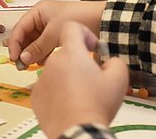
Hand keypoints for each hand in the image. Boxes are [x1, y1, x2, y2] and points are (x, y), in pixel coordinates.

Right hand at [8, 0, 105, 65]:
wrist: (103, 20)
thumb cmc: (77, 19)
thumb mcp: (54, 33)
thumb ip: (38, 47)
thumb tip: (22, 60)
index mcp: (38, 12)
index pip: (19, 28)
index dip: (14, 44)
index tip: (14, 59)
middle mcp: (42, 19)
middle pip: (26, 36)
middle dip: (24, 51)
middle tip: (22, 66)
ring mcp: (51, 28)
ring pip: (36, 43)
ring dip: (34, 54)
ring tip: (34, 65)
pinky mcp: (59, 37)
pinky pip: (46, 47)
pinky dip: (44, 55)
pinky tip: (45, 63)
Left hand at [32, 22, 127, 138]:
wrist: (78, 131)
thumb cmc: (96, 106)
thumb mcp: (119, 79)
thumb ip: (115, 61)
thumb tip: (108, 61)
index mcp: (71, 53)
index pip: (71, 27)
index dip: (83, 34)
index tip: (91, 47)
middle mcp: (53, 63)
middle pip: (65, 53)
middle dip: (78, 62)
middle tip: (91, 79)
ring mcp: (41, 79)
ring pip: (56, 71)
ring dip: (67, 78)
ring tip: (80, 95)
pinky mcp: (36, 96)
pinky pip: (47, 87)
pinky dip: (57, 92)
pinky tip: (69, 103)